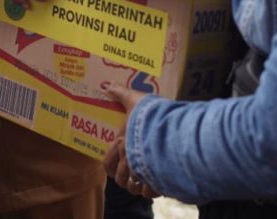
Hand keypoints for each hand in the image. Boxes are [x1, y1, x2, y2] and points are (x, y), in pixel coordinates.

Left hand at [104, 84, 159, 198]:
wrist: (170, 129)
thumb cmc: (150, 115)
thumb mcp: (134, 99)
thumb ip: (121, 93)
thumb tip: (105, 84)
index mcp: (121, 144)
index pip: (108, 163)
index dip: (110, 168)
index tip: (113, 169)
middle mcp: (129, 161)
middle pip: (121, 179)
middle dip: (124, 179)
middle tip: (131, 175)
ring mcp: (143, 172)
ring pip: (135, 189)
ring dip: (138, 186)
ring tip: (144, 182)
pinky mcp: (158, 180)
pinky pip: (152, 192)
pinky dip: (153, 191)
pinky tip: (158, 185)